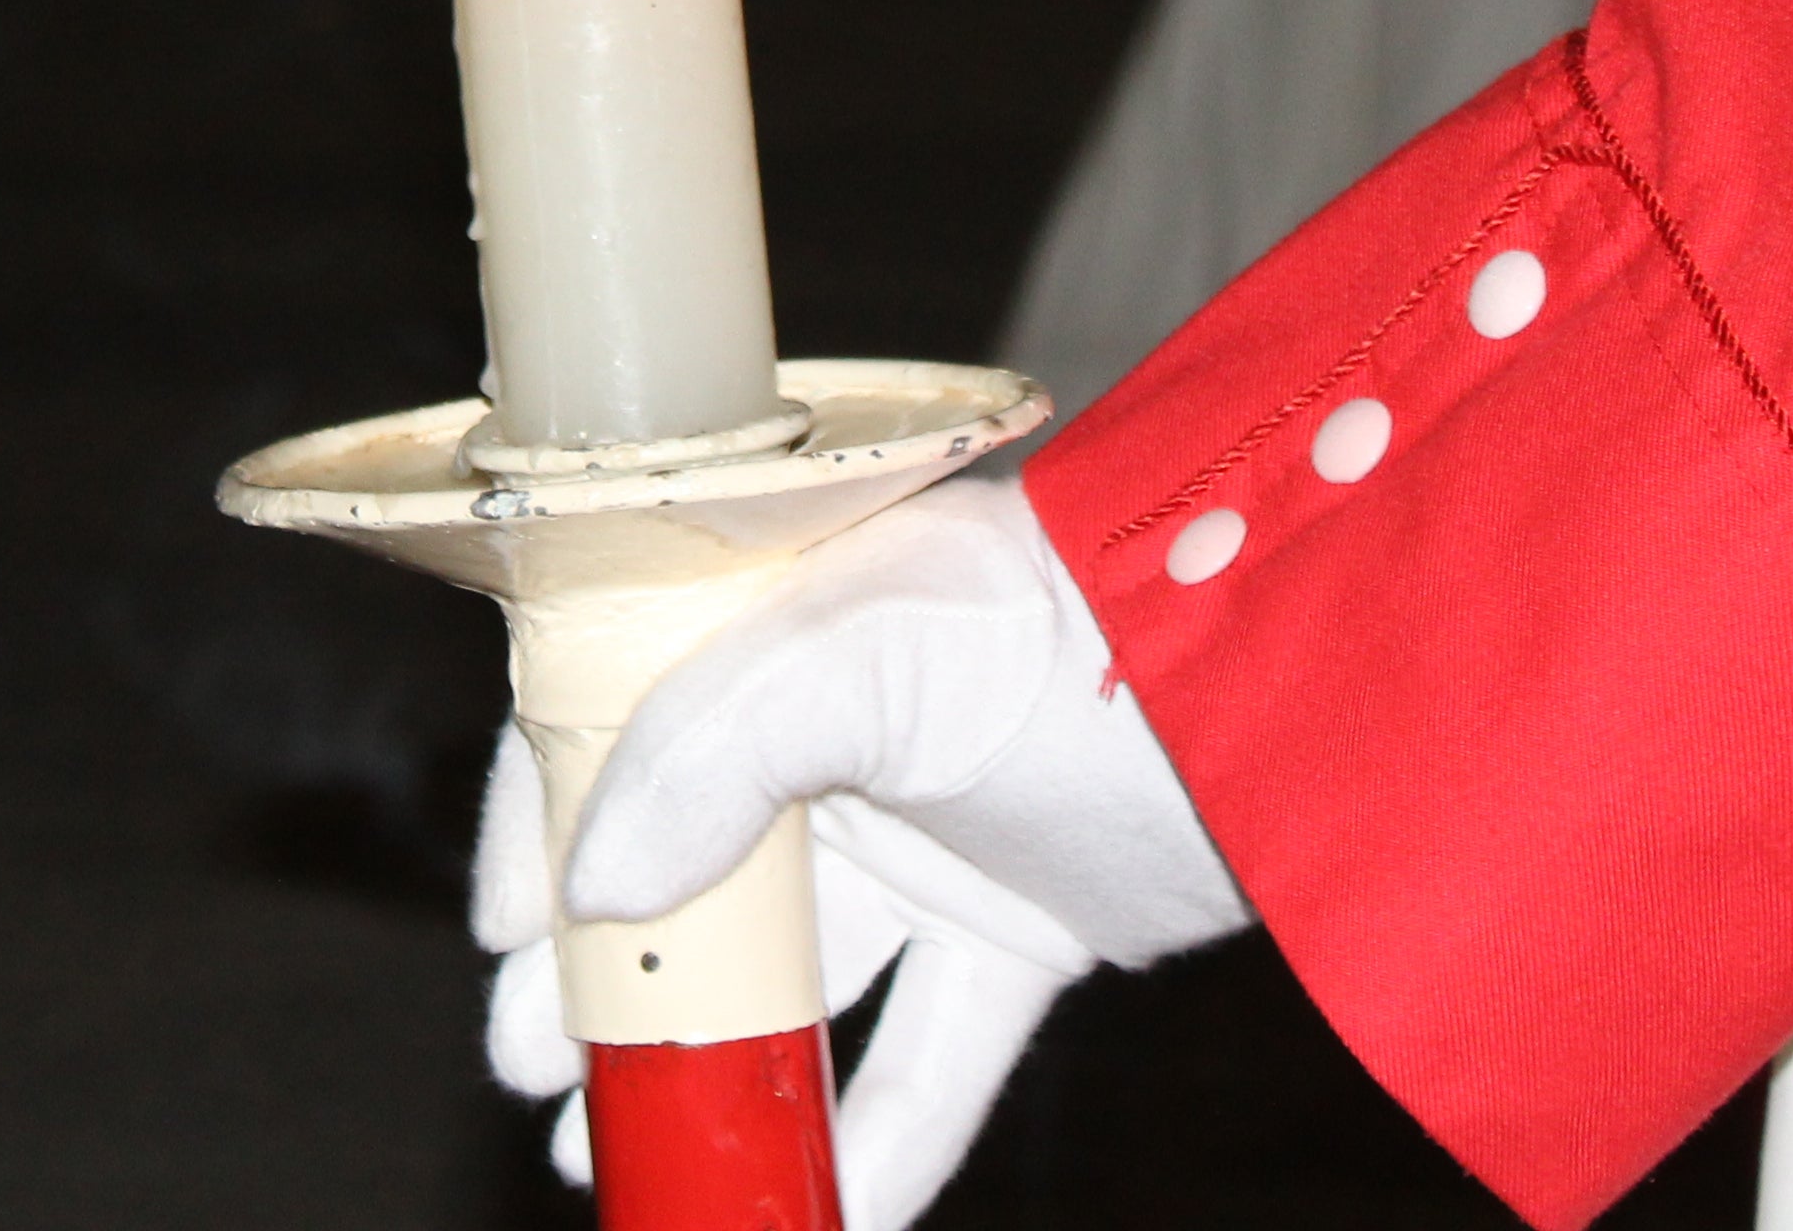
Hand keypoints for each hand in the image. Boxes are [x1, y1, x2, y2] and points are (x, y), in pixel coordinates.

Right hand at [471, 480, 1243, 1230]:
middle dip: (603, 970)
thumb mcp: (871, 651)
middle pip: (691, 866)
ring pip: (794, 975)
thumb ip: (715, 749)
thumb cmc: (1075, 622)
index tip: (502, 927)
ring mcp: (936, 836)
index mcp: (793, 621)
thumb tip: (597, 882)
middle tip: (530, 1062)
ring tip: (615, 1149)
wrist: (1291, 687)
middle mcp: (850, 728)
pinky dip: (878, 1142)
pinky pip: (931, 1058)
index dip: (550, 817)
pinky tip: (817, 1214)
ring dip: (709, 1062)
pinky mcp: (1024, 933)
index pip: (623, 713)